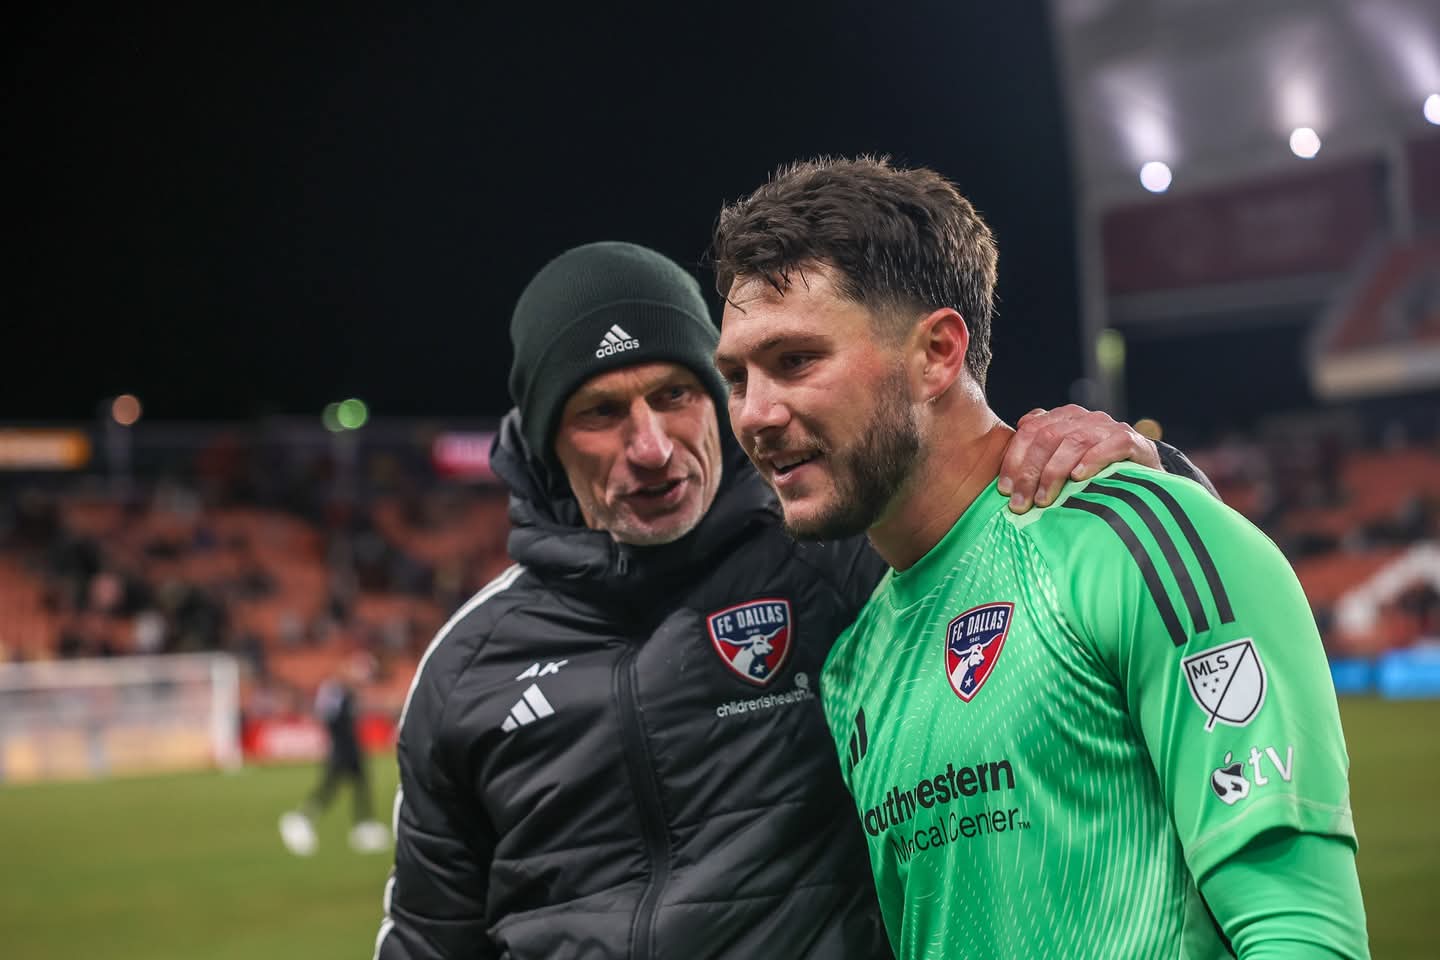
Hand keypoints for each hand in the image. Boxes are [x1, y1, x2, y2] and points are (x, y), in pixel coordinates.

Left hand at [998, 405, 1159, 513]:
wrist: (1142, 474)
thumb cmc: (1093, 473)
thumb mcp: (1062, 464)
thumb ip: (1037, 459)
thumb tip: (1005, 478)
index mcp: (1062, 418)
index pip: (1030, 431)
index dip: (1014, 460)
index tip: (1004, 489)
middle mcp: (1084, 417)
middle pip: (1048, 437)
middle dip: (1030, 472)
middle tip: (1021, 503)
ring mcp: (1108, 427)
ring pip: (1074, 441)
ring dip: (1054, 472)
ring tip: (1044, 500)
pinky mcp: (1132, 440)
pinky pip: (1110, 445)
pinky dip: (1093, 460)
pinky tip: (1078, 478)